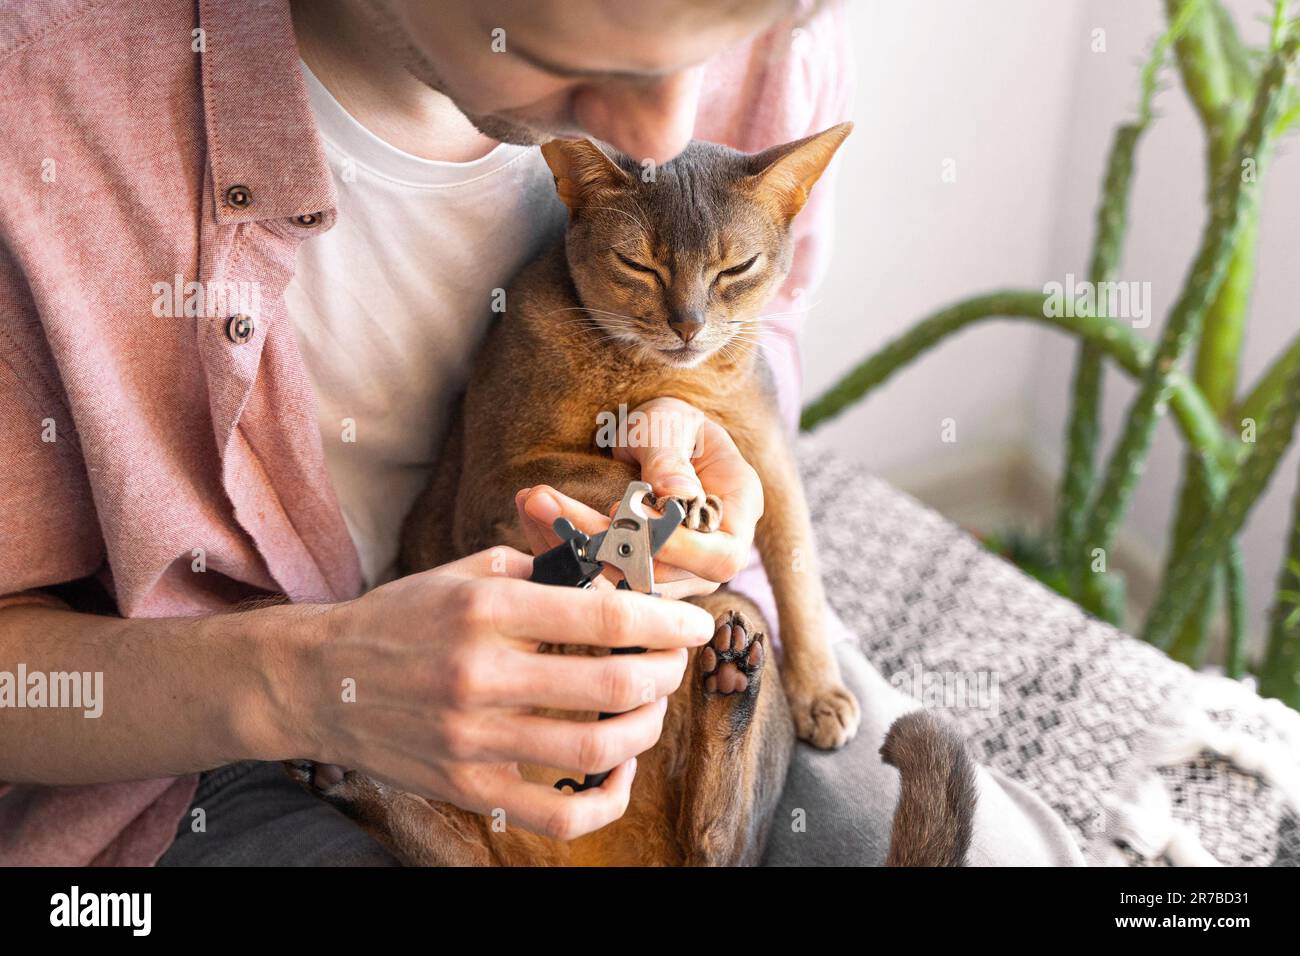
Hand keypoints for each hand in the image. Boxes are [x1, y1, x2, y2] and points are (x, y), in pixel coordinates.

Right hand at [294, 547, 714, 839]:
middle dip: (664, 671)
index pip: (602, 616)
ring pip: (596, 747)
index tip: (695, 624)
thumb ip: (538, 571)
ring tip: (652, 707)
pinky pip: (558, 814)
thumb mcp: (464, 574)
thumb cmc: (400, 619)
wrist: (318, 681)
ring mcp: (473, 738)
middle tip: (673, 663)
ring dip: (646, 726)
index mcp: (485, 609)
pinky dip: (607, 797)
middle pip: (612, 682)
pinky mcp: (468, 787)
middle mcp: (480, 673)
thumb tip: (613, 578)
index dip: (665, 621)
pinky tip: (618, 769)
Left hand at [516, 397, 762, 598]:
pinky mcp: (633, 577)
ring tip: (533, 501)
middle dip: (601, 542)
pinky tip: (532, 514)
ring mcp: (673, 573)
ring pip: (623, 581)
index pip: (721, 556)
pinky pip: (597, 575)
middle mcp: (708, 554)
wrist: (652, 439)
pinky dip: (562, 547)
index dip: (677, 549)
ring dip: (573, 545)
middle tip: (546, 501)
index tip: (620, 514)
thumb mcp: (669, 425)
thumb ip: (670, 458)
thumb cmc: (670, 426)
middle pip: (663, 574)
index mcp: (736, 514)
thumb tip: (675, 496)